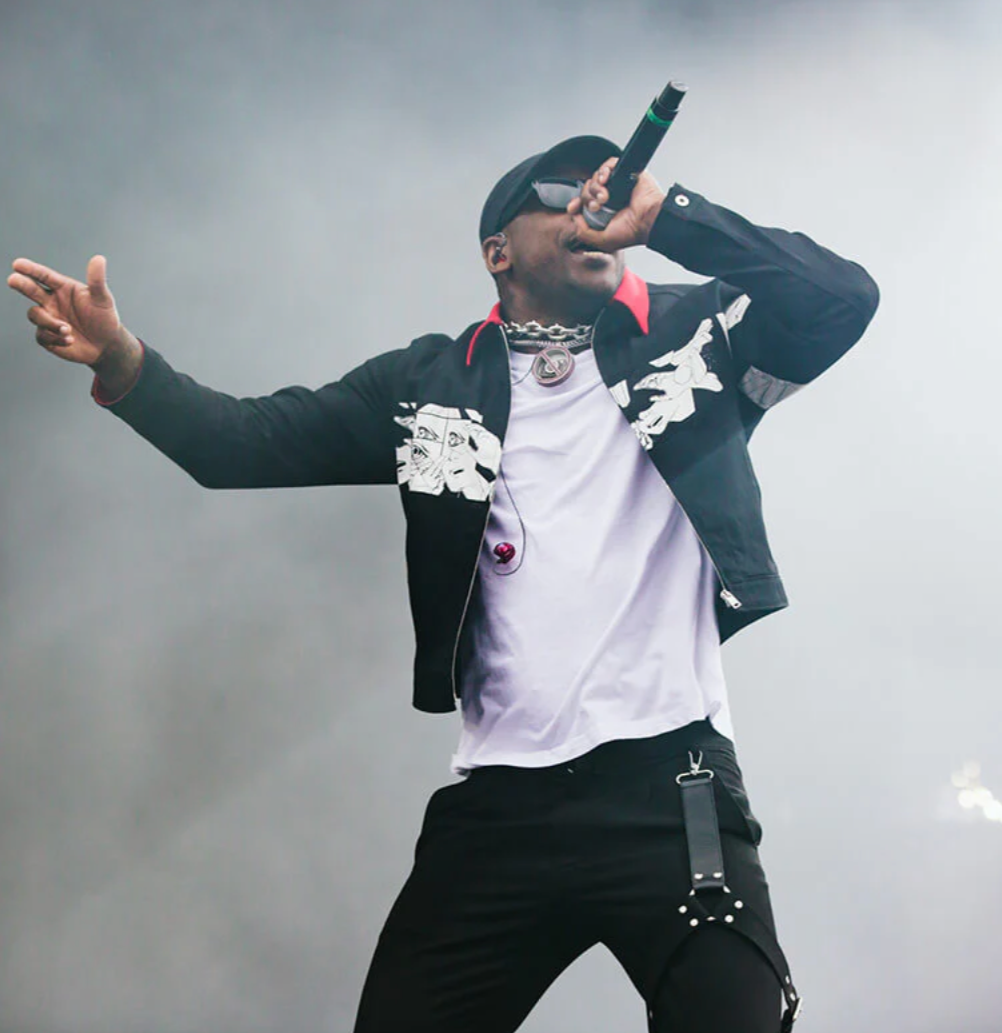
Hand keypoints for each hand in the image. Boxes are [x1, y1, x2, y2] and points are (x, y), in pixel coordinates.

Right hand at [7, 255, 138, 369]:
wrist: (107, 345)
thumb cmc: (104, 318)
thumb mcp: (103, 299)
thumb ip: (97, 280)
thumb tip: (99, 258)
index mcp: (62, 287)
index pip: (44, 275)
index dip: (31, 269)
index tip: (18, 264)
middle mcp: (51, 301)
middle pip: (30, 289)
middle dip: (20, 283)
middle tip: (13, 279)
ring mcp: (48, 318)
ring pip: (35, 315)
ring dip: (49, 322)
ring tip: (68, 329)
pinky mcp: (47, 337)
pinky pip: (42, 335)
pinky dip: (55, 338)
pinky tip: (70, 340)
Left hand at [566, 158, 665, 250]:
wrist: (648, 220)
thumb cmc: (632, 232)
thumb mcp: (602, 240)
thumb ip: (584, 232)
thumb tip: (574, 217)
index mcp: (603, 211)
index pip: (583, 202)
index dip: (576, 203)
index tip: (573, 207)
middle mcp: (609, 197)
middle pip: (587, 189)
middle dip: (588, 198)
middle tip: (598, 206)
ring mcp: (617, 184)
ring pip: (595, 177)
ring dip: (596, 187)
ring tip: (605, 198)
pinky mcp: (626, 172)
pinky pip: (609, 163)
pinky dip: (604, 169)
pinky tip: (606, 180)